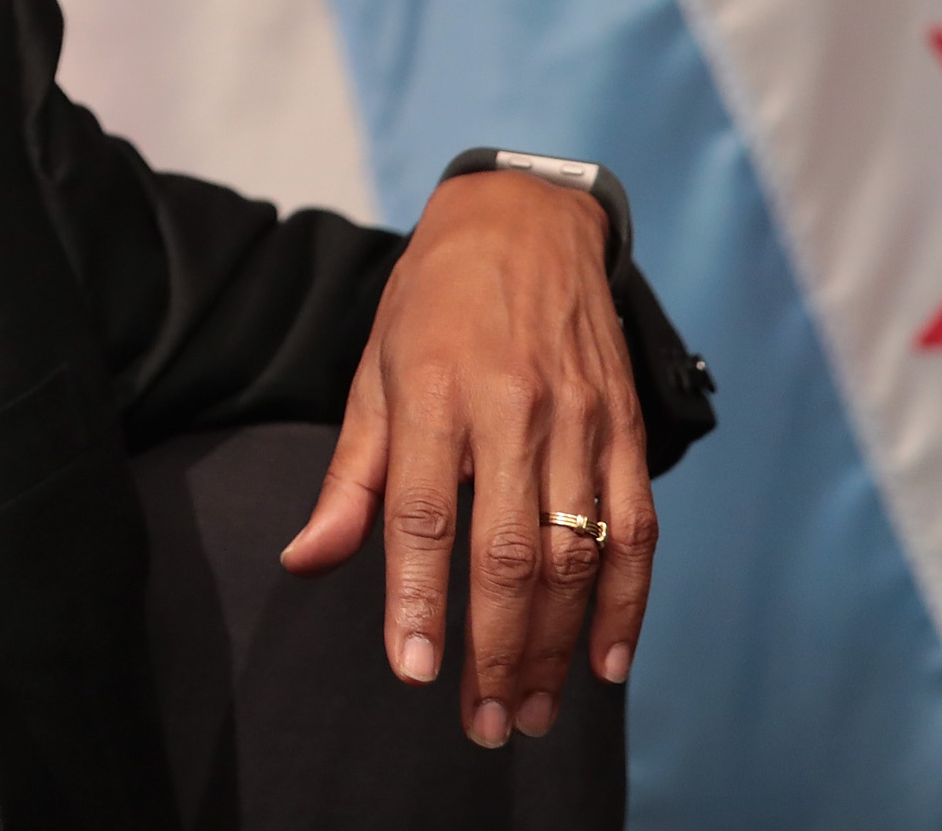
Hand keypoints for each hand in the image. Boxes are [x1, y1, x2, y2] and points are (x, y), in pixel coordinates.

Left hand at [277, 169, 654, 747]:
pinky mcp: (628, 426)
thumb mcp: (374, 372)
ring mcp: (581, 418)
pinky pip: (636, 529)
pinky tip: (605, 662)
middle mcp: (513, 407)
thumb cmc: (434, 302)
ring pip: (577, 552)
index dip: (418, 598)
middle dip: (496, 649)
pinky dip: (626, 603)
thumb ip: (351, 479)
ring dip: (556, 644)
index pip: (423, 514)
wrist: (526, 218)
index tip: (416, 672)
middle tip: (484, 722)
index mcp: (435, 392)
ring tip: (531, 709)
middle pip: (509, 551)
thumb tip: (305, 561)